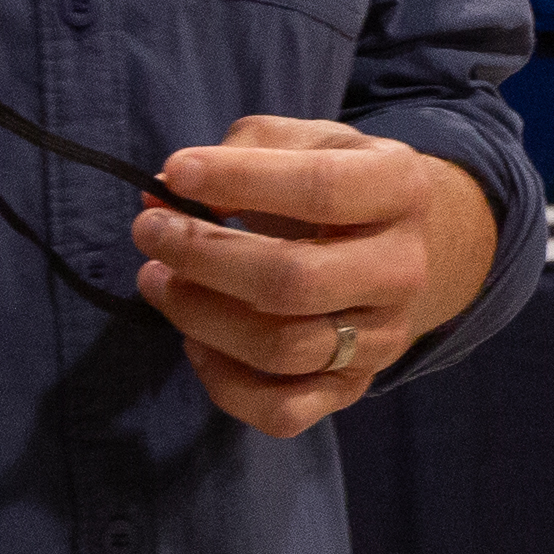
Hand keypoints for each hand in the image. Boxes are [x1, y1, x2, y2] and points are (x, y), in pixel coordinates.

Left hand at [135, 119, 499, 442]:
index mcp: (399, 188)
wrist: (399, 247)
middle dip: (204, 257)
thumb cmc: (336, 183)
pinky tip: (196, 342)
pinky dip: (224, 384)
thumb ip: (242, 152)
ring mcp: (382, 337)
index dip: (241, 181)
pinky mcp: (353, 387)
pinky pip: (283, 412)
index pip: (321, 189)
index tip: (177, 173)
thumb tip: (168, 192)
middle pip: (294, 281)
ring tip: (159, 282)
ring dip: (200, 317)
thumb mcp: (307, 141)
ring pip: (282, 349)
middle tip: (150, 232)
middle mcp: (403, 269)